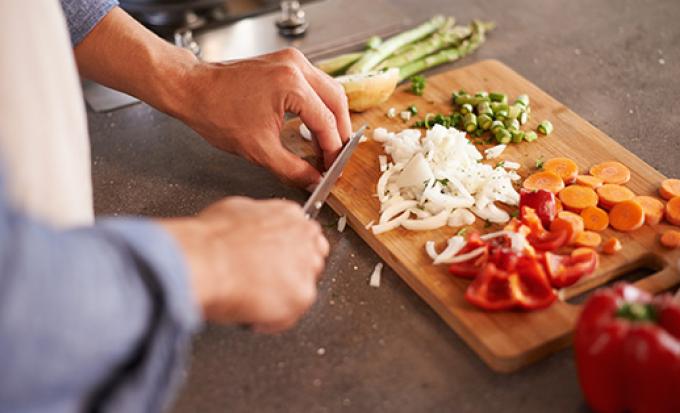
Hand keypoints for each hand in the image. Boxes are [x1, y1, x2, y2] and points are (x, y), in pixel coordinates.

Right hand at [160, 197, 327, 332]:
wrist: (205, 261)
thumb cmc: (211, 240)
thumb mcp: (234, 211)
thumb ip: (255, 221)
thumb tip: (250, 229)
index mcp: (289, 215)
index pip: (305, 236)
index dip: (288, 253)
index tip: (276, 263)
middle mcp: (304, 238)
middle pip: (312, 261)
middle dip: (291, 274)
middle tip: (264, 283)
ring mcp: (306, 267)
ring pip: (302, 289)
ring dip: (281, 297)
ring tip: (252, 298)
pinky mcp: (302, 296)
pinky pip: (289, 316)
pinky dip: (270, 320)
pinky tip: (250, 312)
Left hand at [175, 48, 351, 188]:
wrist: (193, 90)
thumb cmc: (217, 113)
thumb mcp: (259, 150)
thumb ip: (292, 169)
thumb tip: (313, 180)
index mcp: (292, 85)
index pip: (327, 122)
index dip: (333, 150)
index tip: (332, 168)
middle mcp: (296, 66)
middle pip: (337, 101)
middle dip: (340, 132)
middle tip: (336, 157)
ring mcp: (292, 60)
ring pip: (329, 90)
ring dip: (332, 117)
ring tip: (327, 144)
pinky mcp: (286, 62)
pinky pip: (315, 84)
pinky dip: (320, 105)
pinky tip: (315, 125)